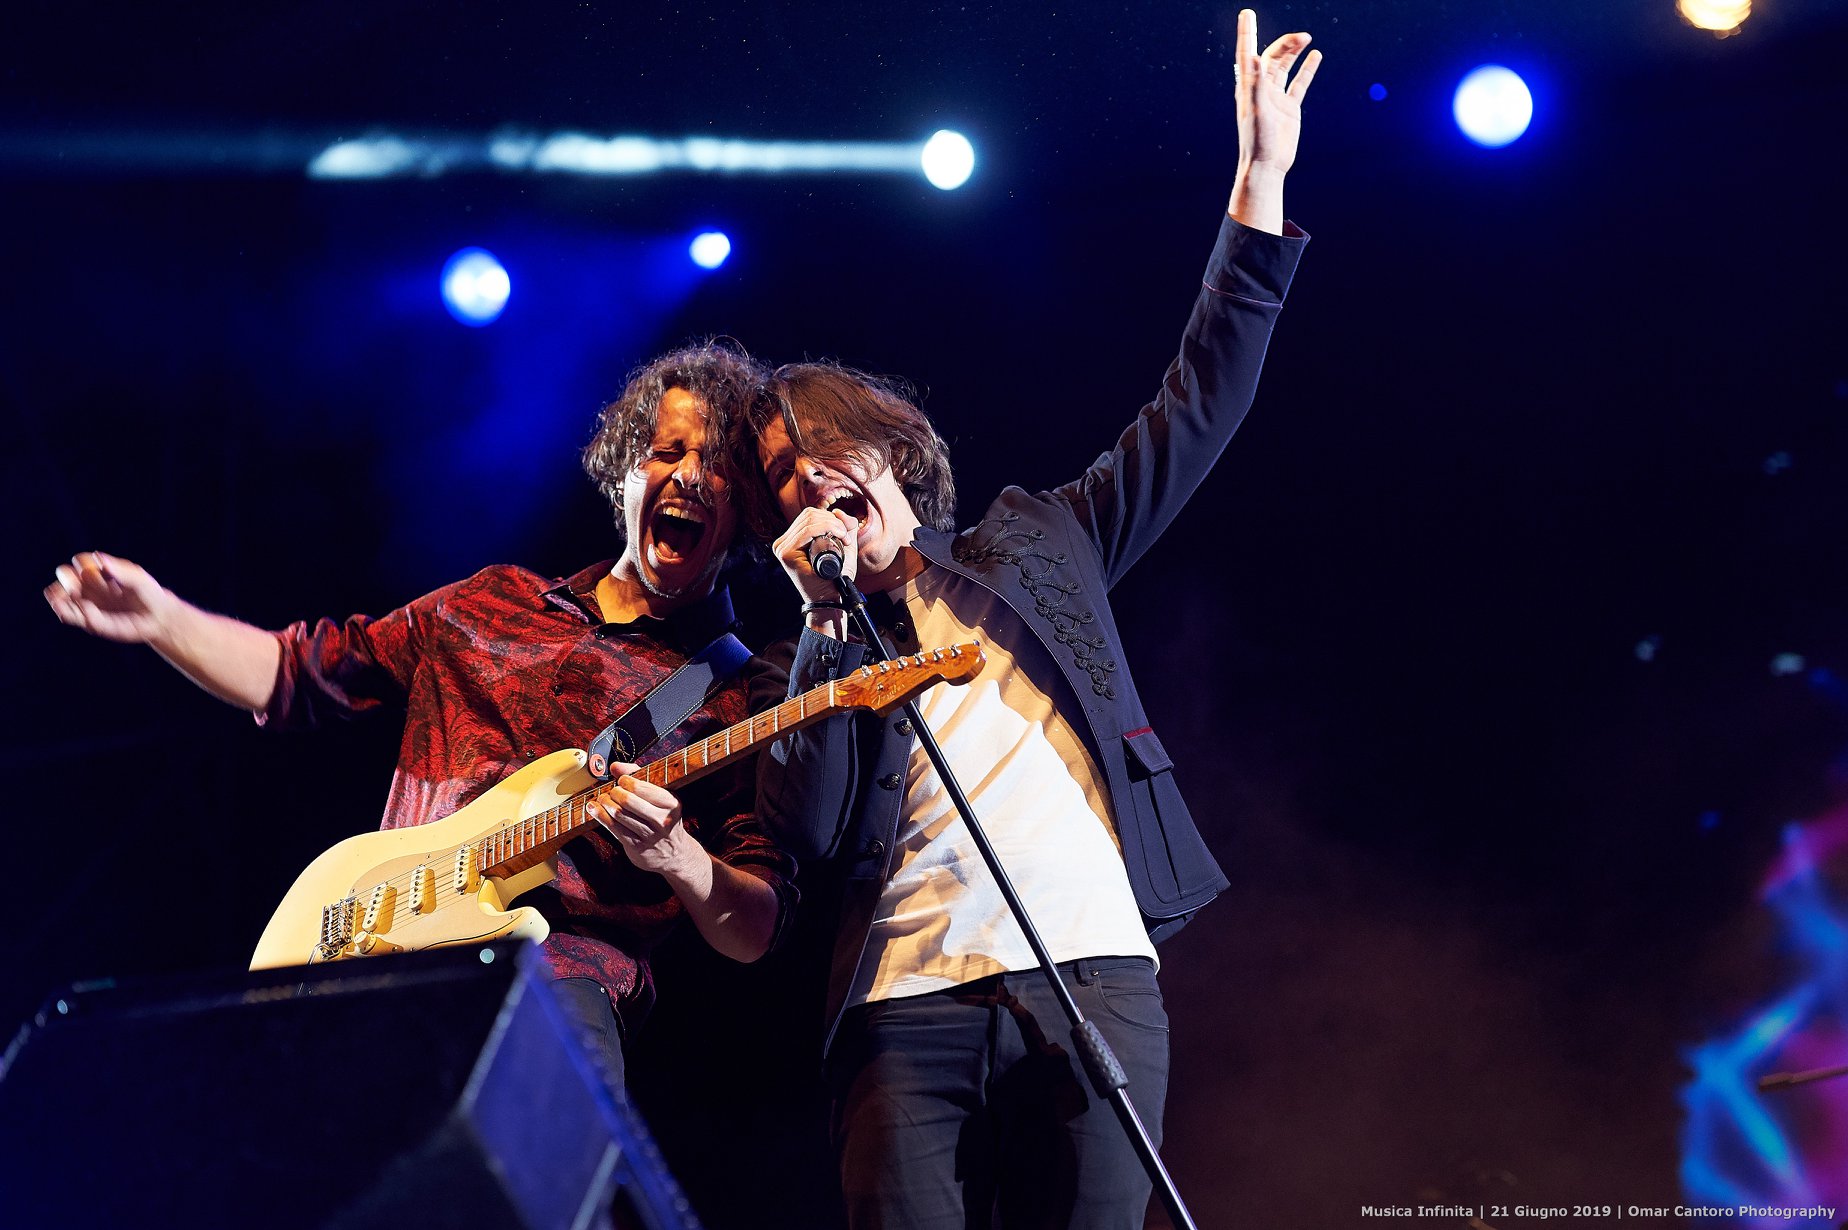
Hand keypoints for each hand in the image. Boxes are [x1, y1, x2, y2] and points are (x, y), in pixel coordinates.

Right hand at [44, 552, 176, 644]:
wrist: (158, 617)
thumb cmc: (150, 594)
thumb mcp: (138, 579)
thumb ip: (121, 570)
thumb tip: (99, 558)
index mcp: (100, 571)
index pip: (80, 561)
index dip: (83, 563)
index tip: (97, 570)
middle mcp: (90, 586)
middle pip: (65, 575)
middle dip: (67, 578)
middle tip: (77, 585)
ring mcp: (88, 603)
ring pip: (61, 597)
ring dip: (59, 597)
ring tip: (64, 599)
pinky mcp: (90, 621)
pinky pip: (71, 616)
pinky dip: (69, 612)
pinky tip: (75, 610)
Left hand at [587, 763, 707, 881]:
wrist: (674, 853)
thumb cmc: (664, 818)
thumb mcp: (661, 796)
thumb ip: (640, 777)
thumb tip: (615, 767)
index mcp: (671, 804)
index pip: (640, 787)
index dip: (625, 780)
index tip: (621, 780)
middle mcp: (662, 820)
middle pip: (627, 800)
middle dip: (614, 792)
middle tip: (612, 791)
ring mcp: (649, 835)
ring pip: (618, 814)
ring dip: (605, 803)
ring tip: (603, 799)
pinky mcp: (636, 847)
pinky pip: (613, 827)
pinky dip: (599, 815)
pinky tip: (594, 809)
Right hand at [771, 505, 860, 604]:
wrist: (829, 600)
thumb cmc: (835, 578)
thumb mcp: (844, 549)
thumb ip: (846, 529)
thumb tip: (839, 511)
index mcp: (793, 539)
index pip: (810, 515)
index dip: (831, 518)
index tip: (845, 533)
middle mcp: (784, 542)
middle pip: (809, 514)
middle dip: (833, 521)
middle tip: (846, 537)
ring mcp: (782, 547)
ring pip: (809, 519)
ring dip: (833, 524)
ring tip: (844, 539)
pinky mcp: (785, 553)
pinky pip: (807, 530)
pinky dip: (826, 528)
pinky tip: (838, 536)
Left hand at [1235, 9, 1319, 175]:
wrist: (1267, 167)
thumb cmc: (1257, 142)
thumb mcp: (1257, 110)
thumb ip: (1255, 83)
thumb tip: (1254, 56)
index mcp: (1248, 87)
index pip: (1247, 53)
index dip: (1247, 32)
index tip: (1247, 13)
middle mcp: (1260, 89)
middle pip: (1273, 57)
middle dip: (1286, 43)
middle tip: (1303, 36)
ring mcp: (1275, 98)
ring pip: (1286, 67)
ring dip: (1295, 51)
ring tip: (1307, 38)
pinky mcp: (1289, 108)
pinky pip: (1299, 84)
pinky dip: (1307, 70)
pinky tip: (1316, 56)